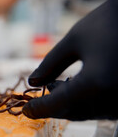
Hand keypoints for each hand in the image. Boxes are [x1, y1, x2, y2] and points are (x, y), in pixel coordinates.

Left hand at [23, 0, 117, 120]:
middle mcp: (111, 99)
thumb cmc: (108, 23)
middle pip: (72, 113)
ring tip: (57, 87)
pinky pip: (102, 109)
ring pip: (88, 113)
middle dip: (53, 107)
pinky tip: (78, 87)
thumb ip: (49, 65)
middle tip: (40, 98)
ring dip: (69, 105)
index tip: (26, 110)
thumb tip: (33, 82)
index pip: (57, 104)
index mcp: (95, 84)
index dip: (39, 108)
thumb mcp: (73, 41)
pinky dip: (85, 102)